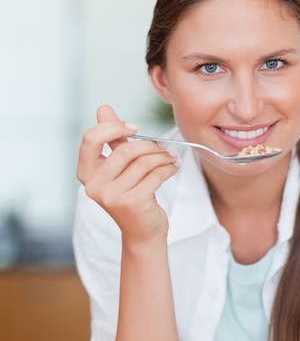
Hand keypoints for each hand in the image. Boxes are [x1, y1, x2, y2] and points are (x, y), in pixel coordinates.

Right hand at [76, 105, 177, 245]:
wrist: (142, 232)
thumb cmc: (131, 196)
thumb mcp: (119, 168)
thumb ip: (112, 140)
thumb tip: (103, 108)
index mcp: (86, 173)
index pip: (91, 139)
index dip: (114, 127)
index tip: (134, 127)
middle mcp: (94, 186)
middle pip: (124, 150)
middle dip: (149, 145)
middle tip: (163, 146)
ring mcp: (112, 196)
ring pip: (143, 162)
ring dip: (162, 156)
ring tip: (170, 157)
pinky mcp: (133, 202)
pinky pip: (155, 174)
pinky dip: (168, 168)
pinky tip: (172, 167)